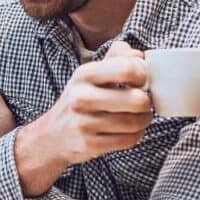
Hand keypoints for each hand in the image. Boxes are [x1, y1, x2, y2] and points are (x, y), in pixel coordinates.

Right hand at [15, 41, 151, 195]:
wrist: (53, 135)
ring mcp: (83, 123)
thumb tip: (138, 55)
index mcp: (84, 74)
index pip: (127, 68)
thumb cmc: (79, 100)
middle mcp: (81, 97)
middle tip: (143, 102)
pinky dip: (136, 135)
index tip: (141, 81)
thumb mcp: (91, 73)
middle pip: (136, 99)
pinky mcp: (89, 144)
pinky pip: (128, 140)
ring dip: (144, 120)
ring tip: (139, 116)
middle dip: (147, 102)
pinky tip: (130, 130)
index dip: (143, 75)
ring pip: (134, 122)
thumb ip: (116, 58)